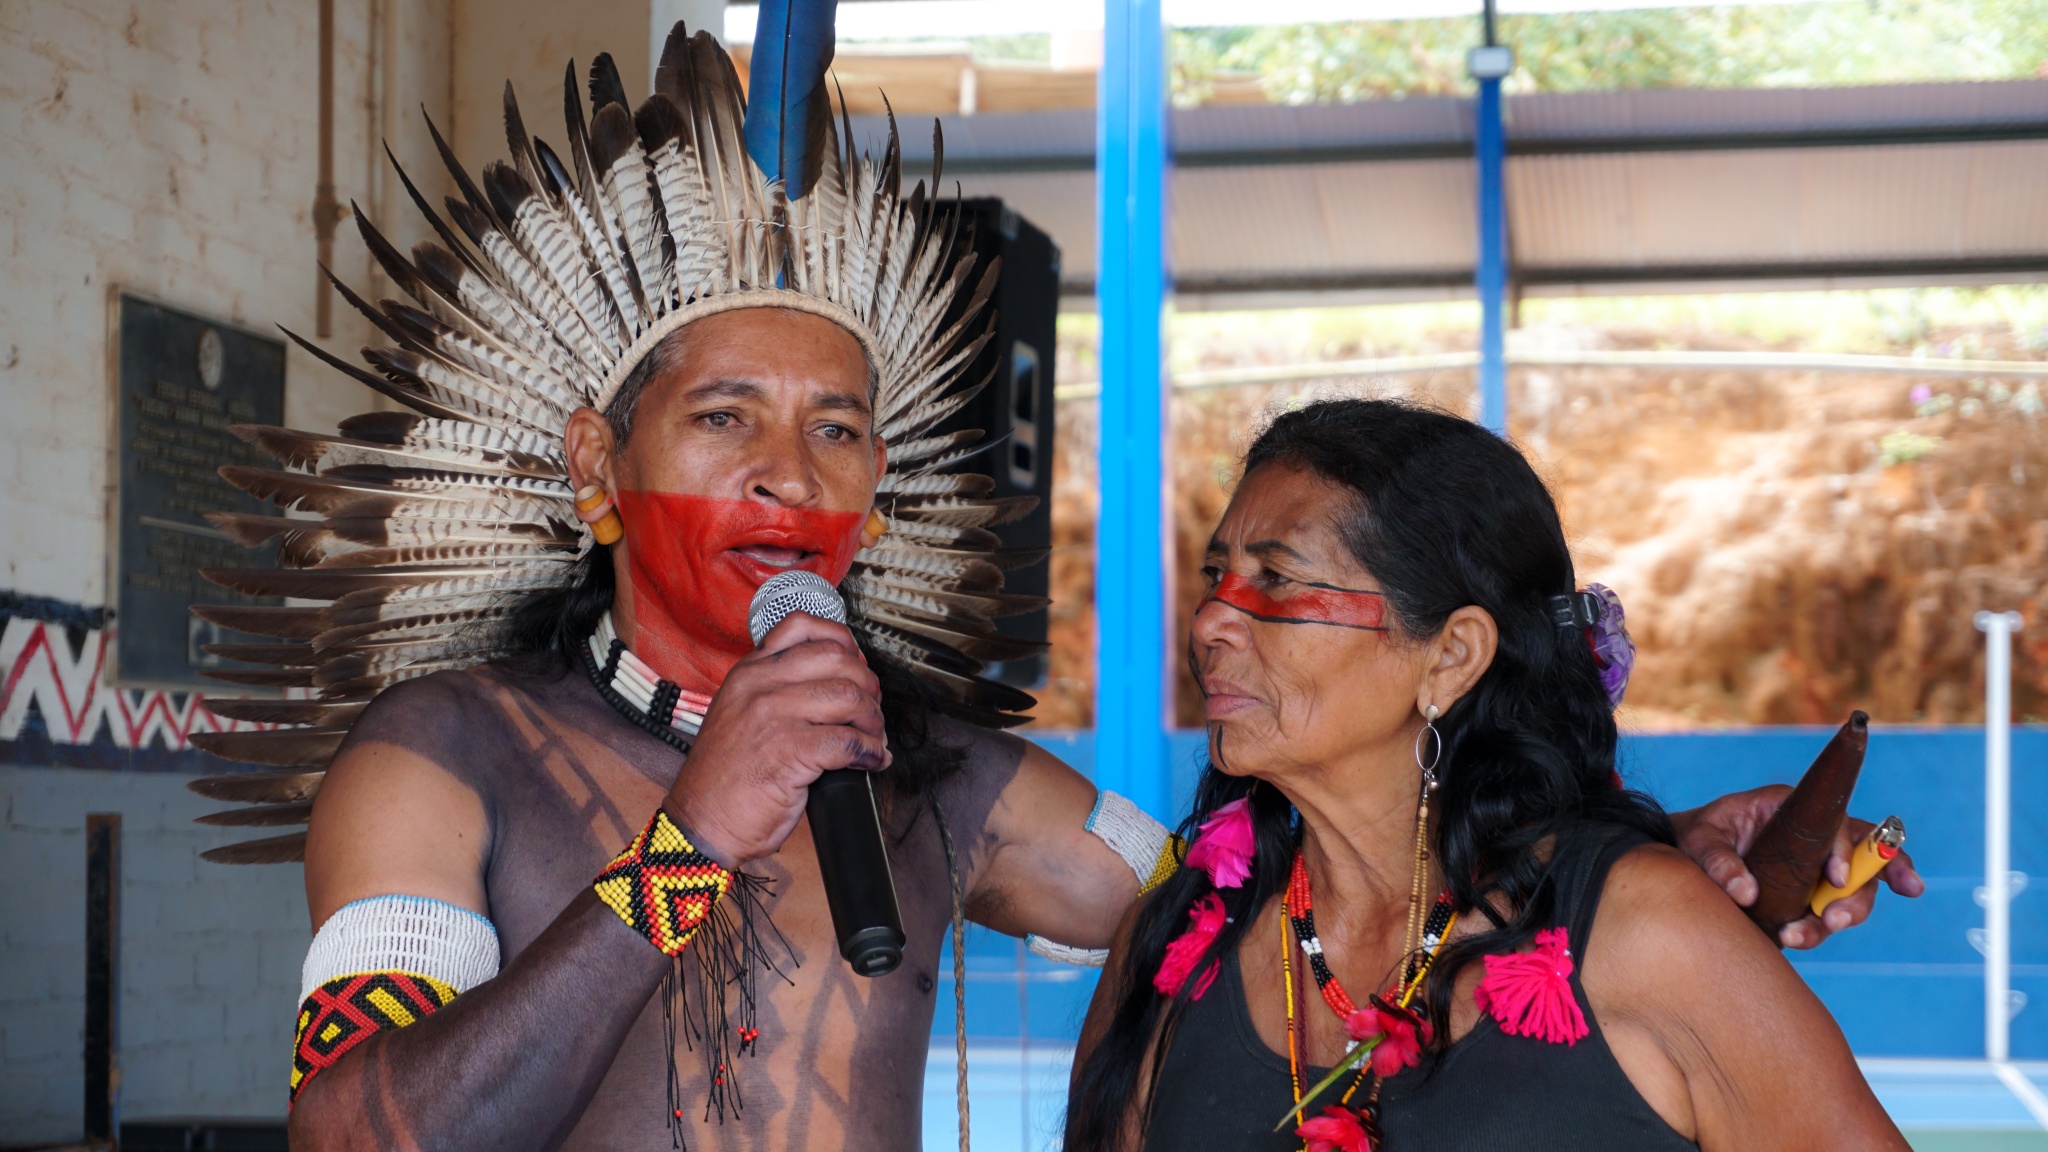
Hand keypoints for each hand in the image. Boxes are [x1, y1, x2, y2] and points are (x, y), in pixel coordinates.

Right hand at [665, 612, 887, 868]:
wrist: (702, 823)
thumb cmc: (725, 777)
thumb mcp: (740, 713)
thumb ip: (777, 689)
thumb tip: (838, 680)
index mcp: (749, 672)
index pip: (802, 626)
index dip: (843, 642)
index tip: (857, 666)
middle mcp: (759, 686)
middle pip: (837, 659)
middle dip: (867, 685)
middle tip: (871, 710)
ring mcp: (772, 715)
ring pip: (849, 697)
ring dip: (873, 721)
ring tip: (872, 738)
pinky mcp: (789, 751)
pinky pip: (849, 741)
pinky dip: (871, 752)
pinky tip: (871, 761)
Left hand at [1672, 784, 1925, 949]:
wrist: (1683, 860)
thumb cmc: (1695, 837)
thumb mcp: (1699, 840)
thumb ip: (1717, 860)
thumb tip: (1745, 893)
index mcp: (1794, 810)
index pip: (1838, 825)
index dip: (1846, 851)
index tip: (1835, 880)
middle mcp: (1814, 839)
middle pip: (1863, 862)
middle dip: (1859, 894)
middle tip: (1835, 921)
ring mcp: (1814, 870)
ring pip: (1851, 893)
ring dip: (1839, 918)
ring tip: (1796, 937)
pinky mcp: (1806, 898)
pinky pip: (1825, 915)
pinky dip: (1816, 929)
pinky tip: (1794, 939)